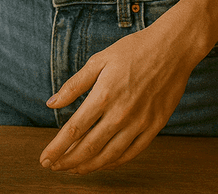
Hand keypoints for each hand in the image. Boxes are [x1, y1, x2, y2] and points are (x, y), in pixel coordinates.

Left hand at [39, 22, 195, 174]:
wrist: (172, 48)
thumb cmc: (134, 49)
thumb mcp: (100, 60)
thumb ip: (75, 84)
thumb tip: (51, 103)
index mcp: (104, 95)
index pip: (74, 130)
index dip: (57, 148)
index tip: (44, 158)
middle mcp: (121, 113)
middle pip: (89, 148)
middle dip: (67, 161)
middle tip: (53, 167)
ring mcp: (139, 123)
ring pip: (109, 156)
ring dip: (88, 166)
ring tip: (73, 169)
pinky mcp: (155, 127)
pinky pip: (132, 153)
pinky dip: (114, 162)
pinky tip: (103, 163)